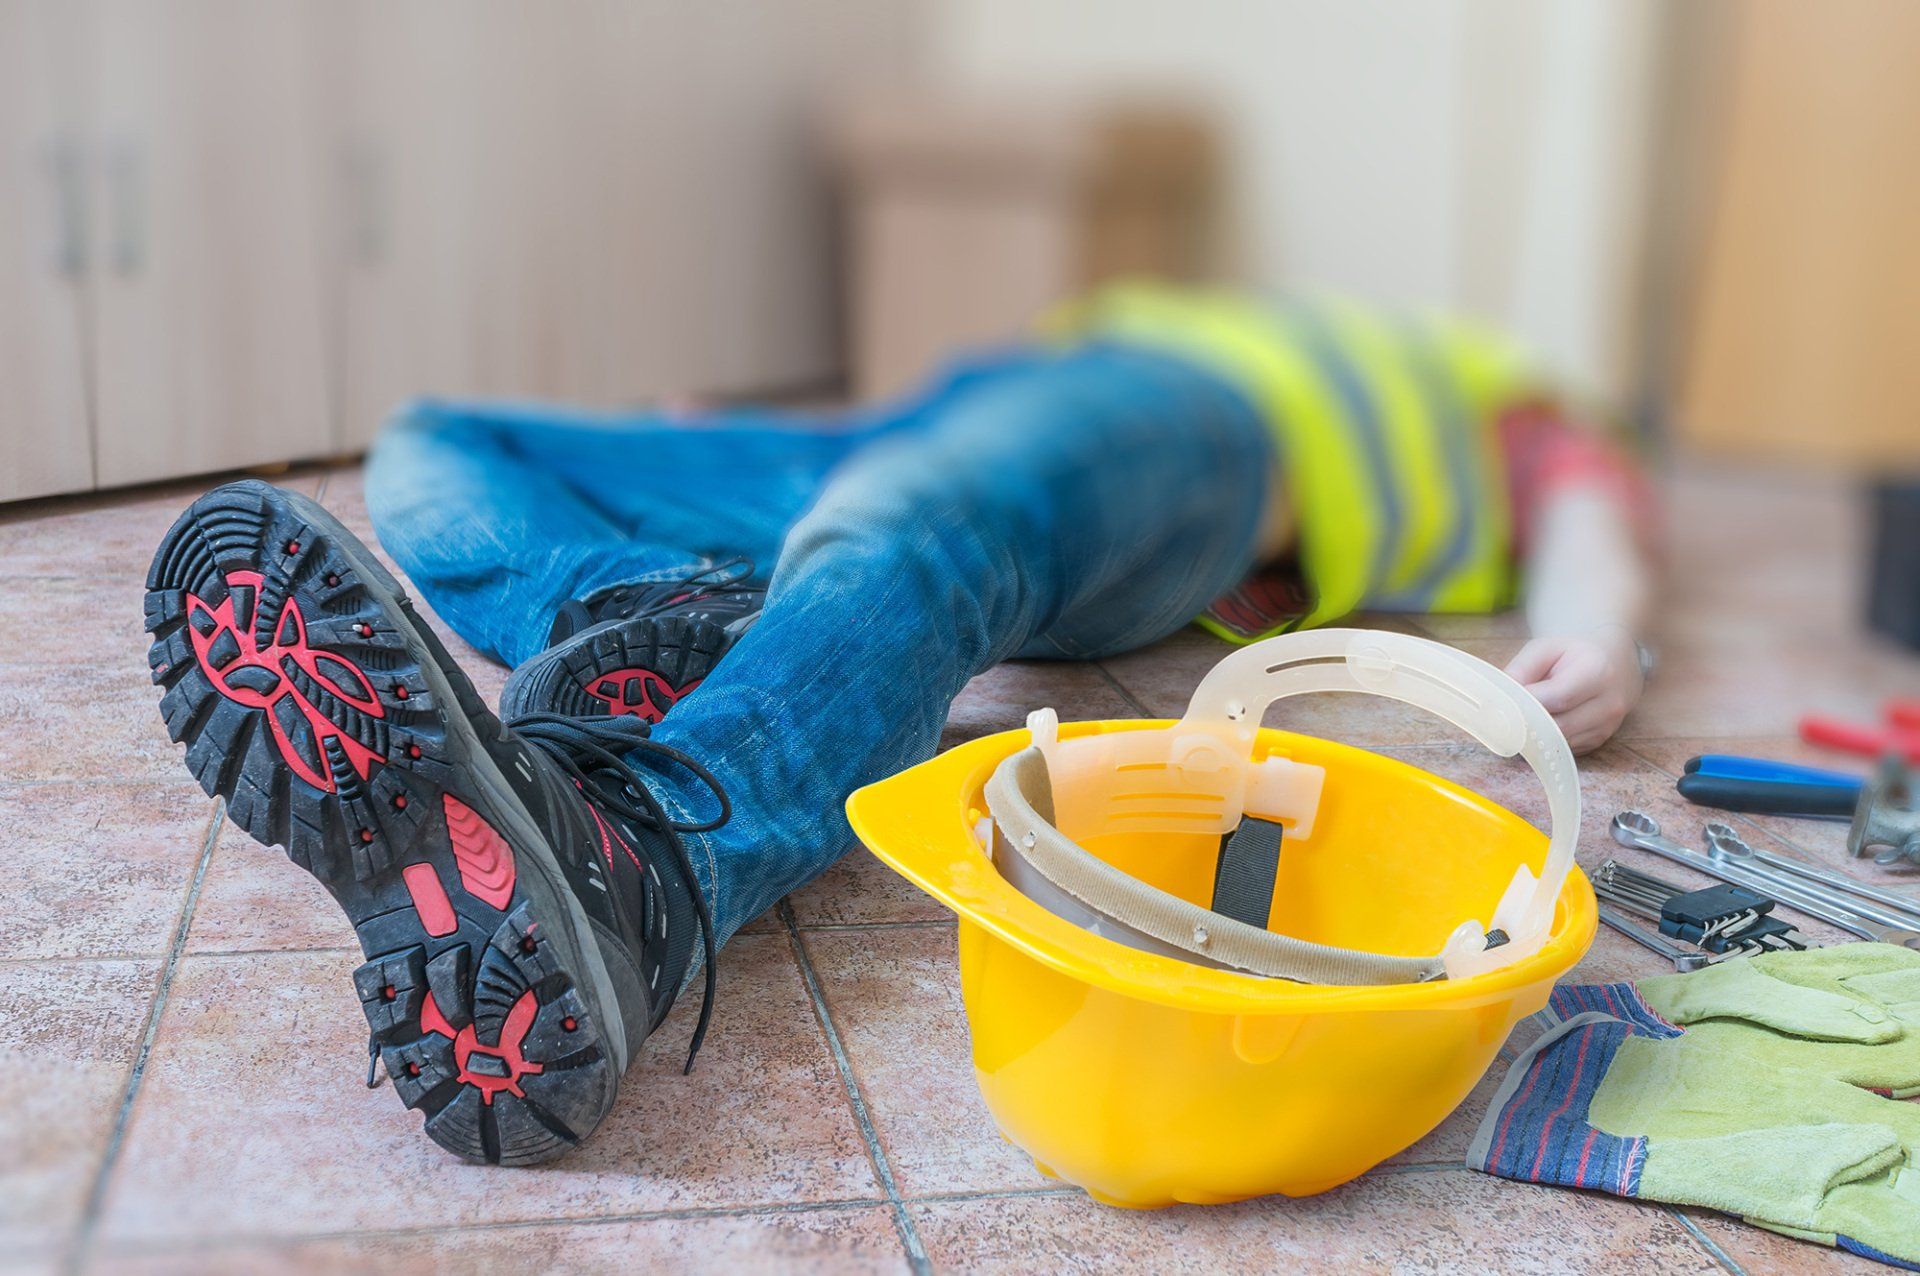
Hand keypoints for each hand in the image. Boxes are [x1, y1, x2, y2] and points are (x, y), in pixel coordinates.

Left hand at [1506, 627, 1643, 754]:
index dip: (1526, 705)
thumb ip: (1521, 669)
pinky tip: (1540, 726)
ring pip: (1560, 743)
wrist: (1614, 662)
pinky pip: (1566, 749)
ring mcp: (1607, 726)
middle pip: (1558, 726)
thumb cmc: (1574, 654)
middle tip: (1505, 717)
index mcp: (1596, 672)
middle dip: (1528, 724)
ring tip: (1521, 720)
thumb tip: (1501, 696)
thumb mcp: (1545, 648)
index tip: (1503, 705)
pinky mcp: (1600, 740)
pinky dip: (1548, 741)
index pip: (1556, 698)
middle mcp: (1608, 703)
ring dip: (1536, 735)